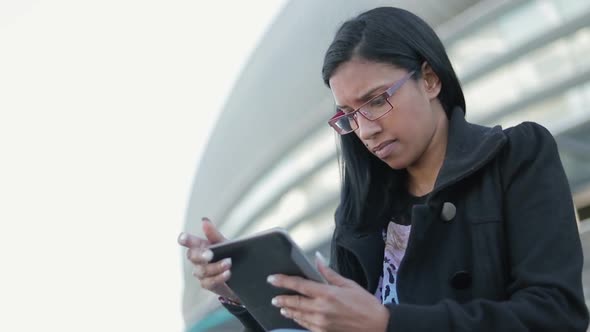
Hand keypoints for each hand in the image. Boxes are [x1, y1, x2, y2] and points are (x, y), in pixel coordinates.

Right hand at [177, 217, 239, 302]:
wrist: (242, 274)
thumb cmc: (229, 254)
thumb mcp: (224, 244)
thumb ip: (214, 234)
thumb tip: (204, 221)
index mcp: (200, 246)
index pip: (188, 241)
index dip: (184, 240)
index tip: (184, 238)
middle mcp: (197, 259)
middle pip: (192, 256)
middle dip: (201, 255)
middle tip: (210, 254)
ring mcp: (200, 272)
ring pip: (202, 270)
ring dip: (216, 266)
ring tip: (229, 263)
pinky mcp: (207, 284)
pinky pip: (209, 282)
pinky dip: (219, 277)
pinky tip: (227, 273)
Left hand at [268, 255, 388, 331]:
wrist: (377, 326)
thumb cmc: (365, 304)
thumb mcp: (348, 284)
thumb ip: (329, 273)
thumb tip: (317, 260)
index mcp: (327, 293)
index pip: (299, 285)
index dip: (283, 281)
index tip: (272, 279)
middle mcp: (321, 309)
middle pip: (295, 302)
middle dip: (282, 299)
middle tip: (274, 297)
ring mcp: (321, 323)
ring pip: (298, 316)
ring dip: (288, 310)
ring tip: (282, 307)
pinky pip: (306, 326)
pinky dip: (298, 320)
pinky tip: (296, 317)